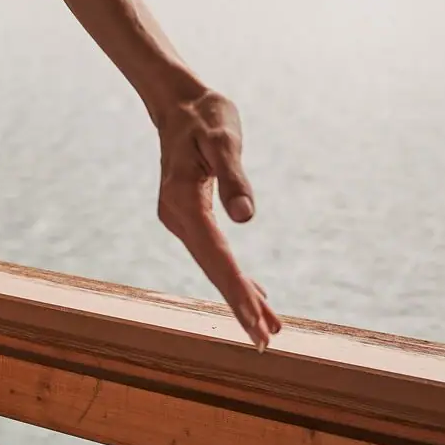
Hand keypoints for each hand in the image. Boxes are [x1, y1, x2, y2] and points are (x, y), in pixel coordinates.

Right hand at [153, 86, 282, 349]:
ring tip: (268, 329)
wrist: (179, 102)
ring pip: (213, 265)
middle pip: (212, 269)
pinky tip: (254, 294)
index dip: (237, 289)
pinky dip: (233, 275)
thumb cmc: (205, 115)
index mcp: (183, 201)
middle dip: (239, 305)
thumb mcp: (223, 139)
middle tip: (265, 341)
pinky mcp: (189, 217)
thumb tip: (247, 218)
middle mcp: (176, 216)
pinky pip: (213, 254)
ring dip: (239, 296)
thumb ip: (235, 177)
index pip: (216, 254)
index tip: (256, 320)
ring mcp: (180, 219)